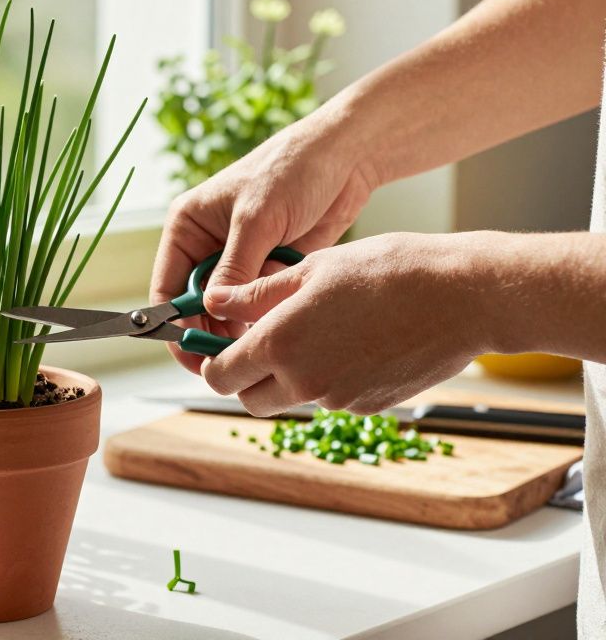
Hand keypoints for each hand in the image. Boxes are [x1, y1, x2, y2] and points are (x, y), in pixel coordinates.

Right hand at [150, 116, 376, 372]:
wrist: (346, 157)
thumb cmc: (292, 170)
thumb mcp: (257, 220)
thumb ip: (234, 269)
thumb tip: (213, 312)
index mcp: (188, 228)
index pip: (168, 289)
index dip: (175, 325)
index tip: (192, 356)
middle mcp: (208, 247)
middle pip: (198, 308)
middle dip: (214, 331)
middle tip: (233, 357)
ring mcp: (241, 260)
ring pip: (231, 310)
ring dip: (247, 320)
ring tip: (267, 325)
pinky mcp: (270, 268)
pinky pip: (261, 303)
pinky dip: (271, 310)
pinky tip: (287, 306)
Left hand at [198, 233, 496, 415]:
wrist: (463, 298)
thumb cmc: (388, 271)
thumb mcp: (311, 269)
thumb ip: (256, 294)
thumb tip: (215, 300)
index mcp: (279, 345)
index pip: (220, 375)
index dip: (213, 360)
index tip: (219, 344)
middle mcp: (303, 381)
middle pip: (249, 397)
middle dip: (247, 374)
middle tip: (262, 340)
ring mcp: (337, 399)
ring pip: (290, 398)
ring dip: (288, 376)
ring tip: (315, 329)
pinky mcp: (368, 407)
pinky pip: (330, 398)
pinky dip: (327, 378)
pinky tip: (352, 341)